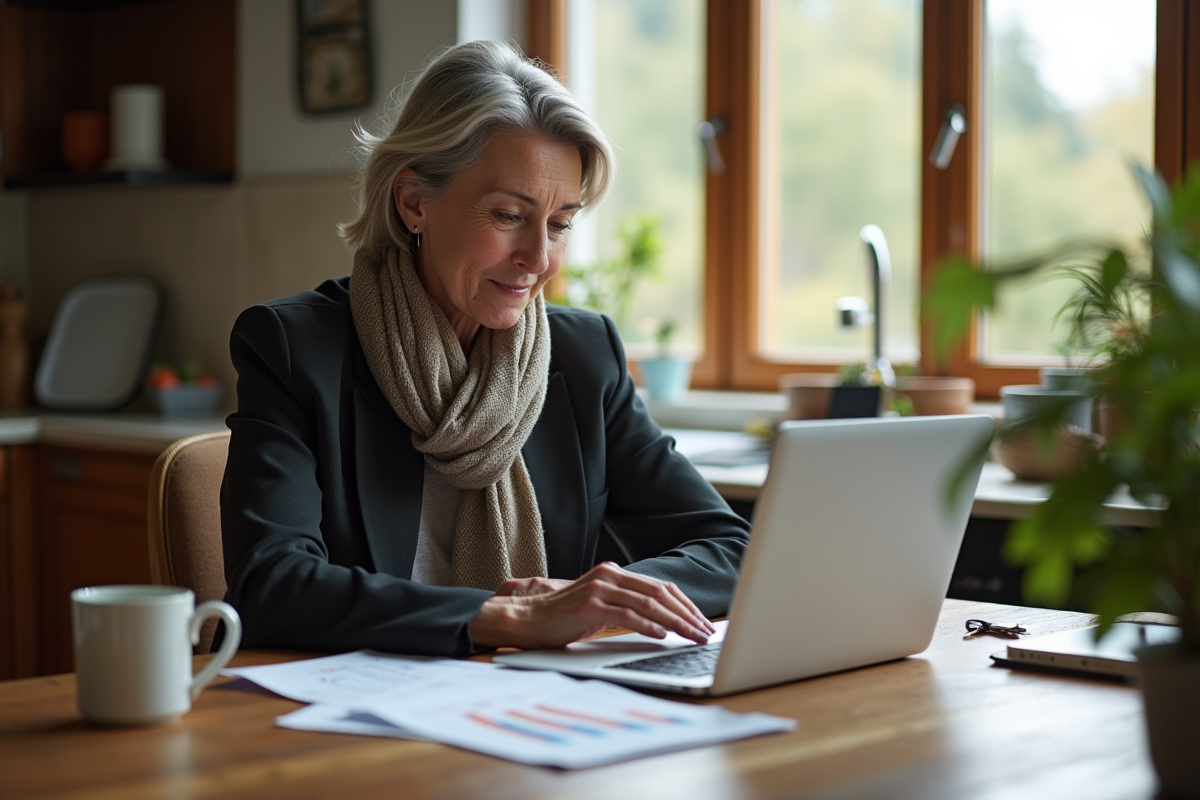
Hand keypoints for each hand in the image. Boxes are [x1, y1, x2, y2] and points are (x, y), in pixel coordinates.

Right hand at [468, 562, 715, 649]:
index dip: (685, 605)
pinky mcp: (591, 606)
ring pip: (649, 604)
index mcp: (614, 573)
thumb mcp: (600, 607)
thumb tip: (662, 622)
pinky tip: (662, 636)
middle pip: (660, 593)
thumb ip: (626, 606)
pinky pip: (628, 615)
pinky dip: (649, 626)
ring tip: (692, 636)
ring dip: (675, 622)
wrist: (527, 620)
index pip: (660, 587)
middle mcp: (609, 576)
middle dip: (687, 614)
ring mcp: (600, 589)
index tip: (701, 622)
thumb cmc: (563, 618)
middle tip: (705, 632)